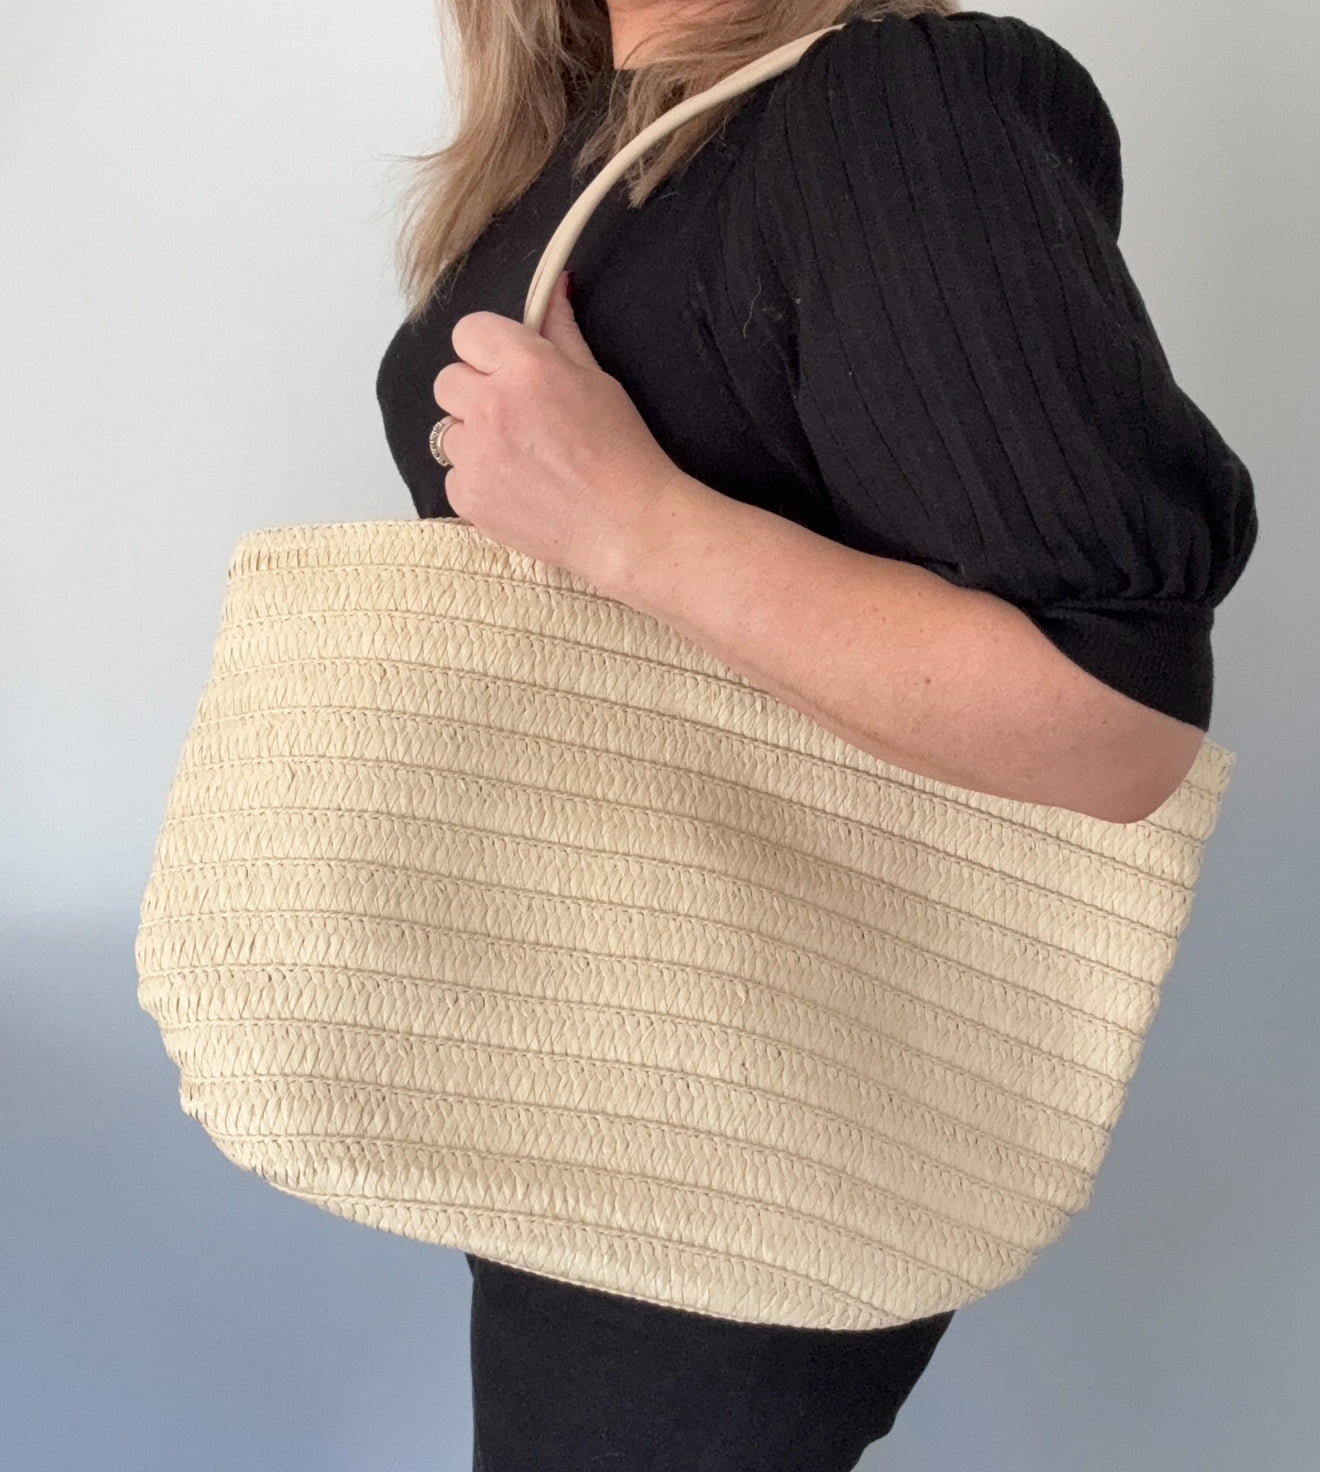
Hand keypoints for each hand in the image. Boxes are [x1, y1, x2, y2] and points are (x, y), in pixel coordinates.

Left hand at [433, 270, 684, 591]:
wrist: (626, 525)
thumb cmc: (622, 455)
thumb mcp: (597, 379)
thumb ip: (561, 333)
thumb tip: (554, 289)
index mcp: (526, 368)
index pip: (469, 332)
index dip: (486, 350)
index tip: (503, 367)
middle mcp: (492, 407)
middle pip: (448, 382)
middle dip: (476, 394)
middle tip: (515, 416)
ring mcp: (476, 455)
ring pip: (448, 432)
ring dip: (475, 440)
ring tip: (520, 458)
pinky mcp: (468, 497)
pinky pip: (455, 477)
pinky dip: (478, 481)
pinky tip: (517, 487)